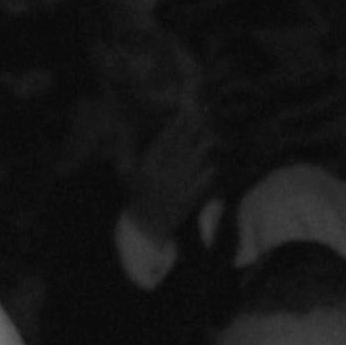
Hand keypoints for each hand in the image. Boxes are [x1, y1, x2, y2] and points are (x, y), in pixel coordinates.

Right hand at [120, 91, 215, 253]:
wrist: (142, 229)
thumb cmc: (137, 201)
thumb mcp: (131, 178)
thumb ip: (135, 158)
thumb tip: (150, 140)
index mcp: (147, 167)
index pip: (163, 143)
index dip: (175, 128)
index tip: (184, 115)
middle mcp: (161, 175)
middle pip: (179, 150)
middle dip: (191, 133)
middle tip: (203, 118)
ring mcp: (174, 188)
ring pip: (190, 165)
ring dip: (201, 151)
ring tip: (212, 138)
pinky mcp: (185, 203)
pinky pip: (197, 188)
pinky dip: (205, 178)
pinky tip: (214, 167)